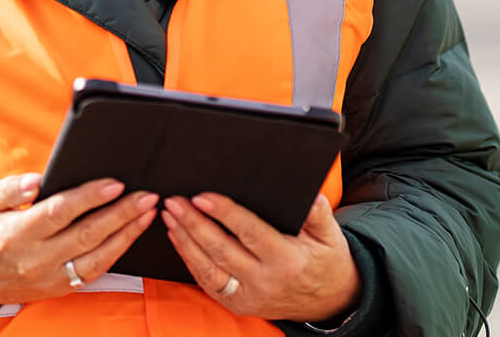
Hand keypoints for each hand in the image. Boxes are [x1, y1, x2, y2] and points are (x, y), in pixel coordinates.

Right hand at [0, 173, 158, 315]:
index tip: (115, 183)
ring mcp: (48, 278)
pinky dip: (115, 255)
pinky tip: (129, 236)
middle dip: (121, 214)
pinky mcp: (56, 288)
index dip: (90, 197)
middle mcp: (35, 259)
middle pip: (87, 234)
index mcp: (16, 233)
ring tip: (147, 214)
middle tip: (146, 195)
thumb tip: (39, 180)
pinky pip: (92, 272)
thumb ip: (11, 188)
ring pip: (97, 258)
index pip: (60, 212)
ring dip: (126, 235)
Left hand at [162, 192, 358, 321]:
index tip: (202, 196)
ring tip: (169, 217)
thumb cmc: (325, 261)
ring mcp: (249, 296)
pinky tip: (178, 239)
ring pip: (208, 268)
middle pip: (222, 250)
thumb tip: (310, 196)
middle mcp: (265, 281)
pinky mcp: (238, 304)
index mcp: (287, 260)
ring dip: (185, 241)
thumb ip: (319, 214)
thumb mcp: (330, 237)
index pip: (250, 233)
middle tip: (174, 201)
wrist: (327, 302)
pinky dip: (190, 261)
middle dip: (194, 224)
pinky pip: (208, 282)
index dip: (224, 214)